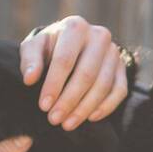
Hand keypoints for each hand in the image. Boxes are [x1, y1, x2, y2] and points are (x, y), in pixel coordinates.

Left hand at [20, 16, 127, 130]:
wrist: (71, 43)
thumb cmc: (49, 47)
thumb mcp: (34, 47)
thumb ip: (30, 60)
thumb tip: (30, 79)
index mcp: (75, 27)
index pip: (65, 60)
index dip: (54, 85)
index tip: (43, 106)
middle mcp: (99, 36)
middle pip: (86, 74)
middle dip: (69, 100)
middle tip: (54, 120)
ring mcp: (114, 52)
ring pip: (103, 85)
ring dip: (85, 108)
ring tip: (67, 124)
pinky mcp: (122, 67)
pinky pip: (119, 90)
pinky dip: (106, 107)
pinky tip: (91, 118)